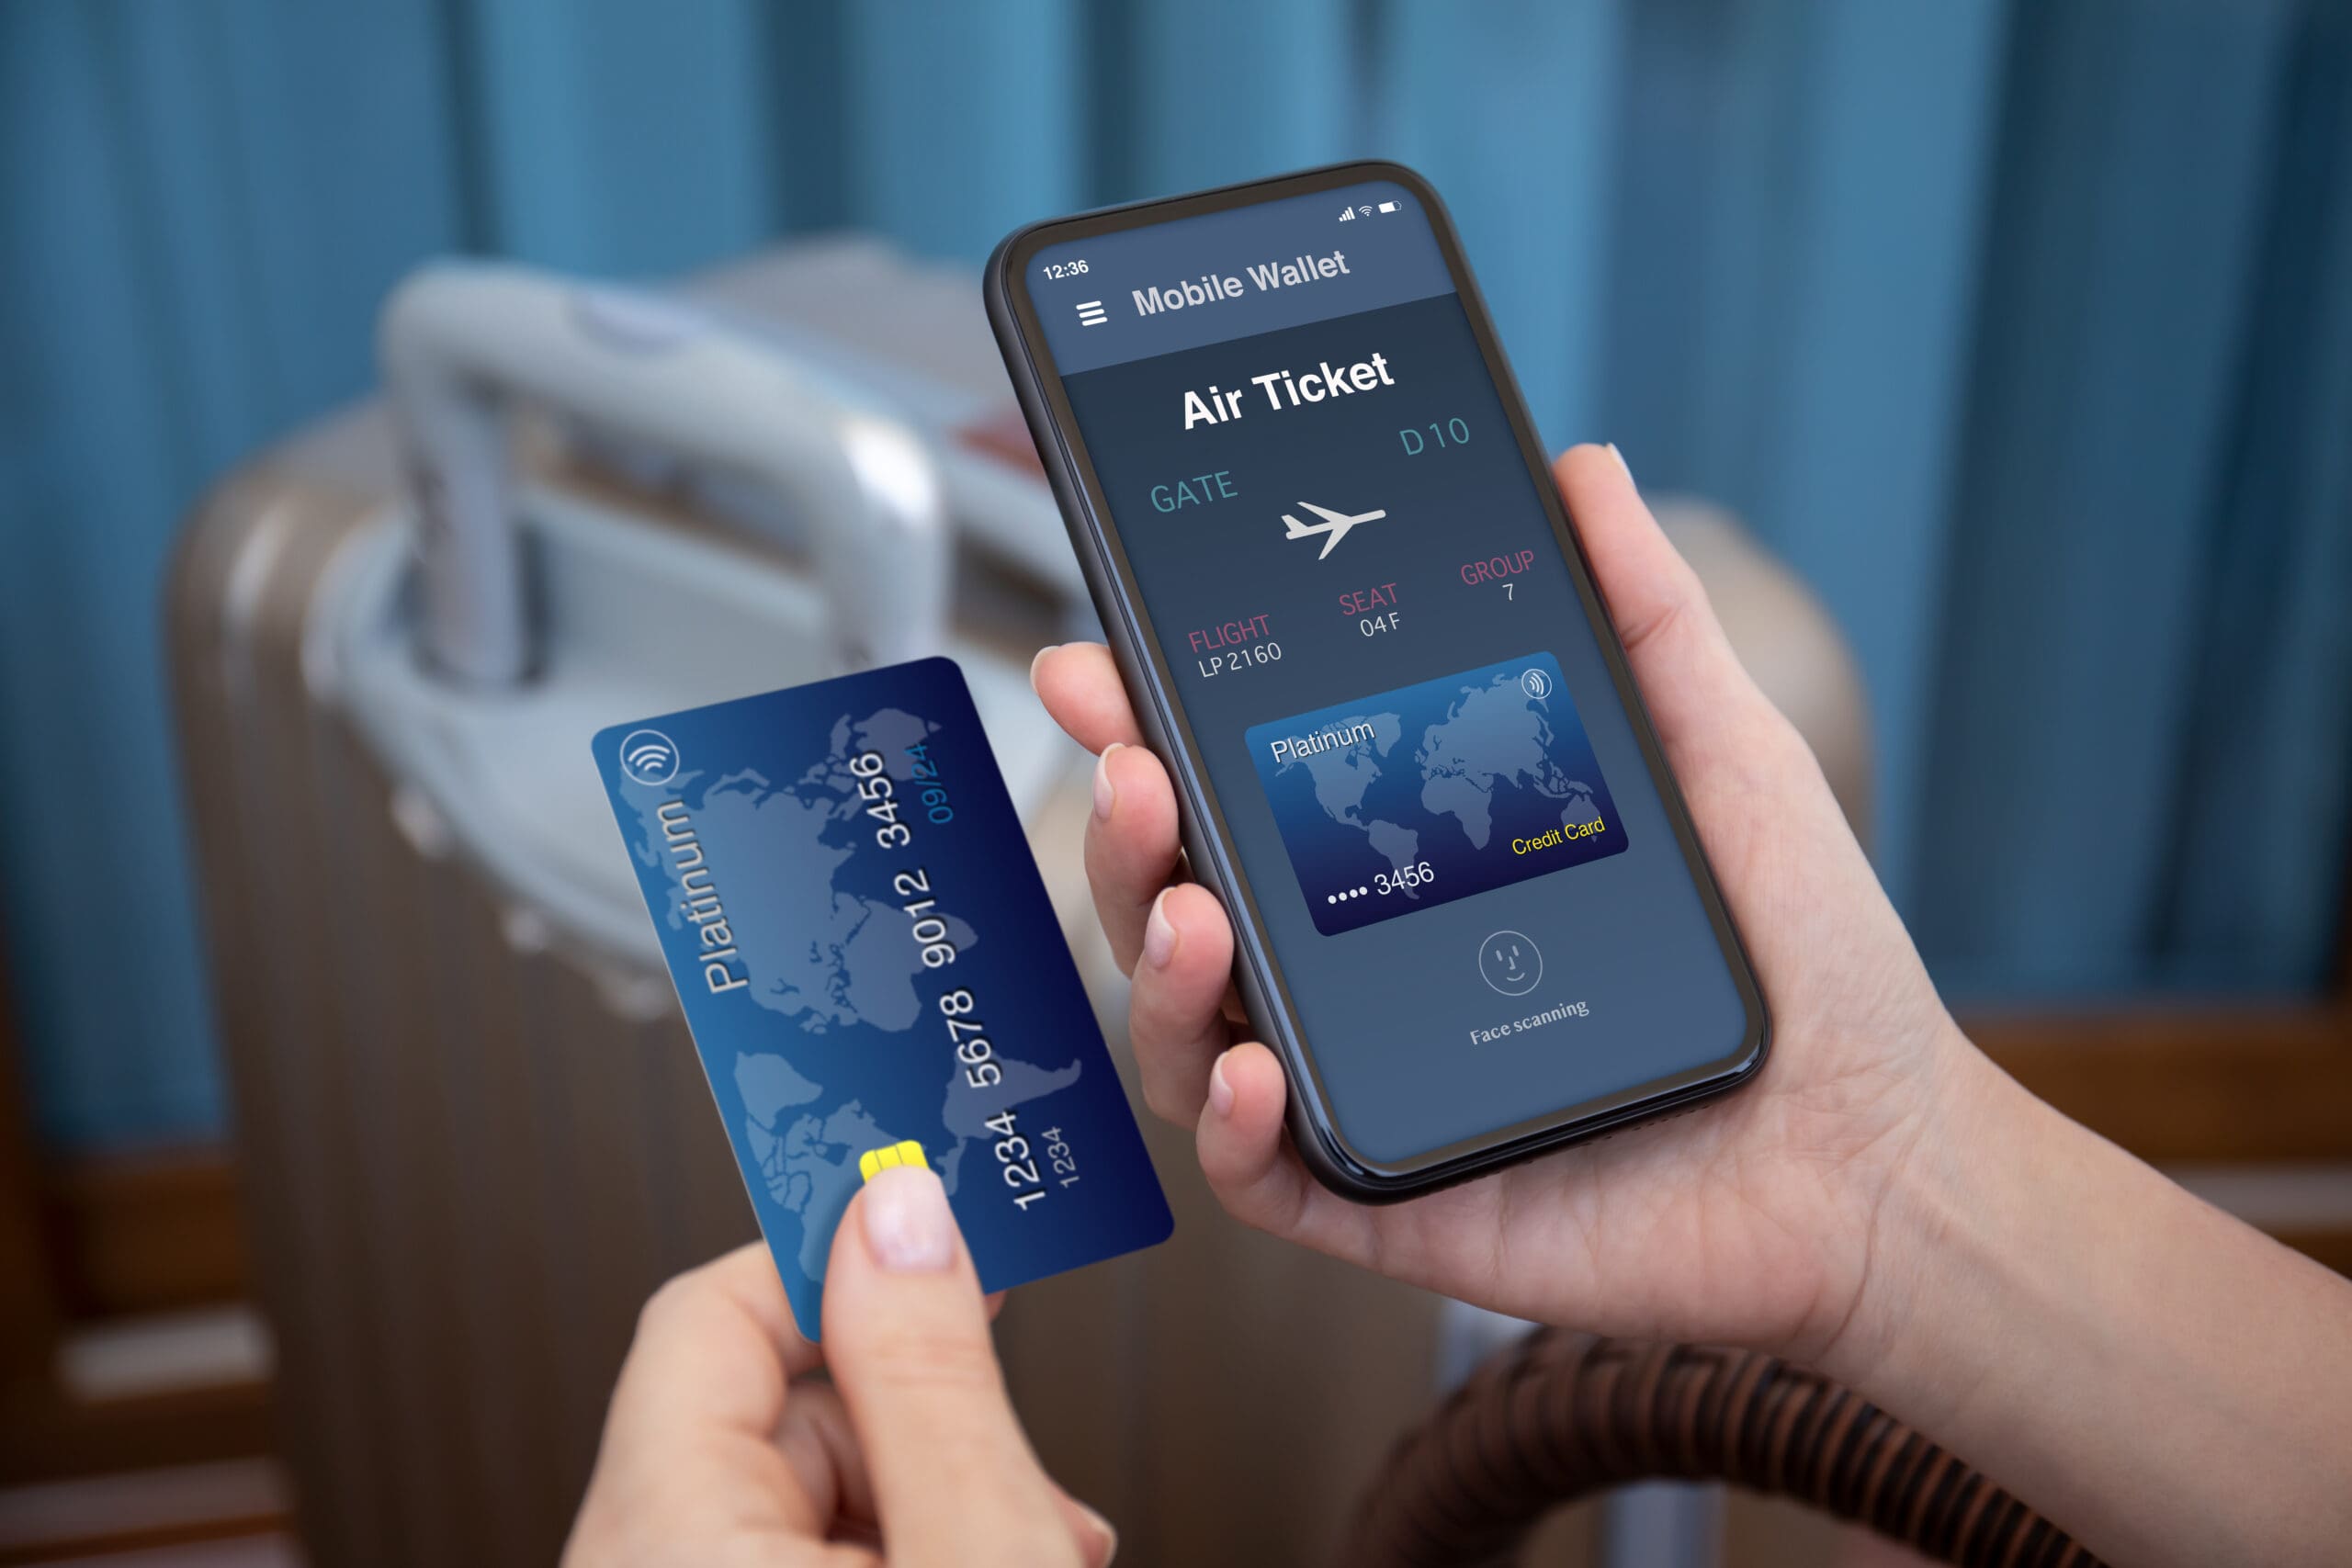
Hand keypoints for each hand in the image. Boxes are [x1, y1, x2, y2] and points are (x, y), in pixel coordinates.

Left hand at [564, 1167, 1116, 1567]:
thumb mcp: (977, 1553)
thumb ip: (931, 1379)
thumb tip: (900, 1216)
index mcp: (659, 1540)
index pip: (710, 1312)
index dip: (838, 1258)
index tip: (936, 1222)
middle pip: (777, 1411)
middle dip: (923, 1421)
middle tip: (1028, 1477)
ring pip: (807, 1497)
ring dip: (932, 1498)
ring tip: (1031, 1550)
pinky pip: (803, 1563)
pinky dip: (904, 1555)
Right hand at [1031, 443, 1975, 1364]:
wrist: (1878, 1148)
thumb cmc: (1802, 958)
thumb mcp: (1720, 752)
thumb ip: (1643, 614)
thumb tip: (1584, 468)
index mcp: (1407, 860)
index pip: (1242, 786)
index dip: (1151, 723)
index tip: (1102, 661)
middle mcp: (1363, 967)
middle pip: (1179, 899)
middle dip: (1126, 832)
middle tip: (1141, 770)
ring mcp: (1368, 1080)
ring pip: (1187, 1033)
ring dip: (1156, 964)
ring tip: (1196, 909)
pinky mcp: (1391, 1197)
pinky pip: (1260, 1179)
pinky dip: (1226, 1128)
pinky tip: (1255, 1068)